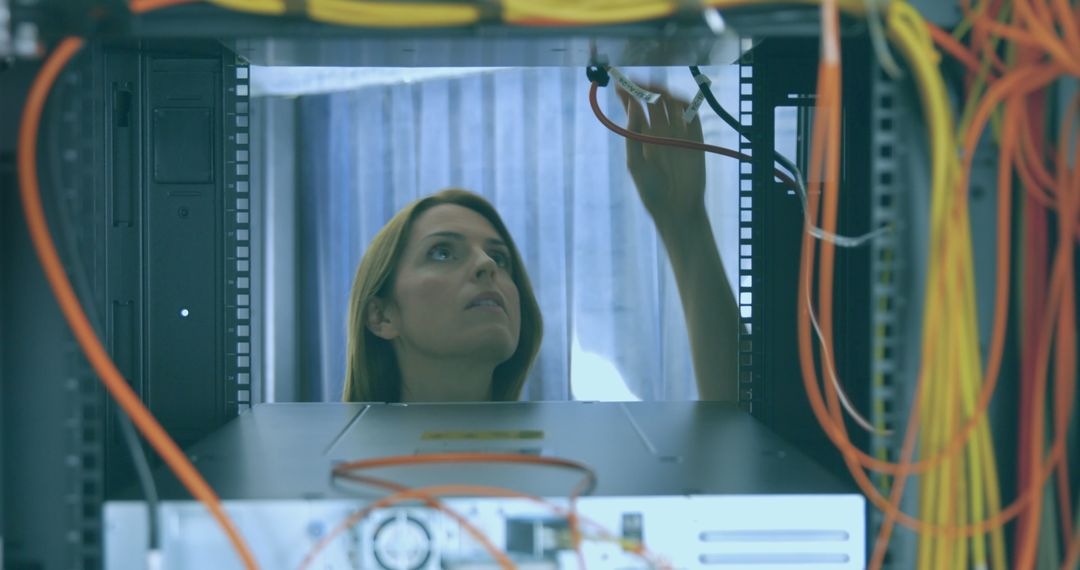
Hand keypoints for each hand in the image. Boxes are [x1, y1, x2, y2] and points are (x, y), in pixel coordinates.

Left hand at [617, 87, 706, 226]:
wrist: (677, 209)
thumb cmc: (651, 192)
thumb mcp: (635, 164)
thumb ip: (633, 136)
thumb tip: (633, 107)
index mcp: (643, 136)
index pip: (634, 108)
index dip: (627, 93)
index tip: (619, 82)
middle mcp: (660, 131)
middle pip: (653, 101)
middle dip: (645, 88)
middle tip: (637, 81)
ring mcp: (678, 133)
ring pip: (672, 104)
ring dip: (665, 93)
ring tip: (656, 90)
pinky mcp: (696, 139)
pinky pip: (693, 116)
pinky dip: (687, 105)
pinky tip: (677, 101)